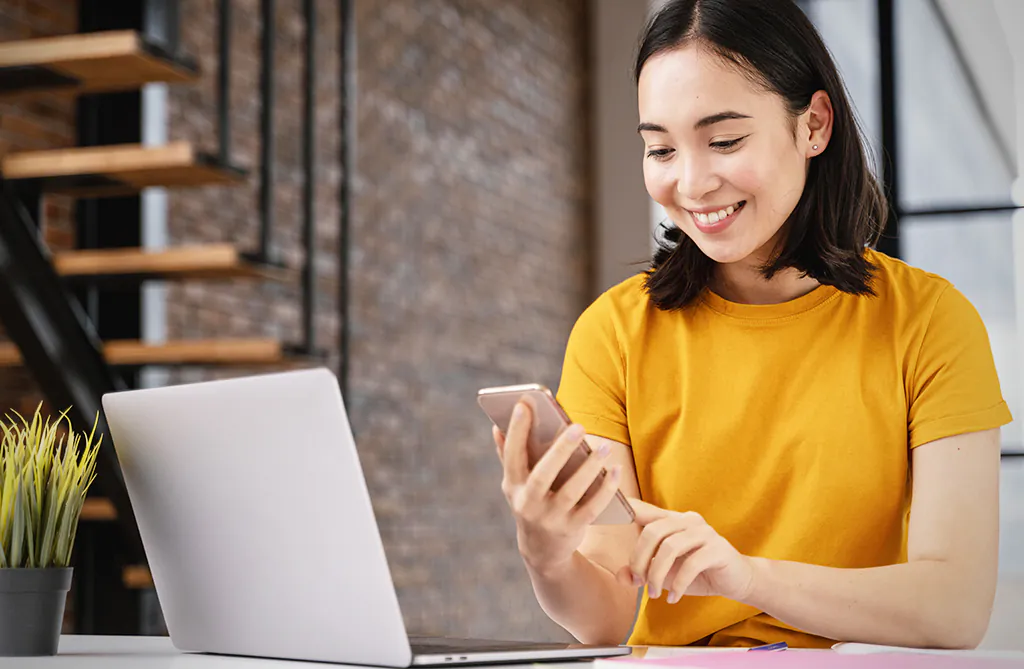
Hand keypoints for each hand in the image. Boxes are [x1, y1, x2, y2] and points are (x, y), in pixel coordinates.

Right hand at [493, 402, 622, 573]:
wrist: (541, 551)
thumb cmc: (530, 503)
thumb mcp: (515, 484)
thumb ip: (508, 455)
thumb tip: (497, 426)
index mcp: (513, 486)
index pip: (512, 456)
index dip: (516, 431)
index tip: (524, 405)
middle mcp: (529, 504)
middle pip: (544, 475)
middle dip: (560, 450)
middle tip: (578, 426)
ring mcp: (551, 519)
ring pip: (572, 492)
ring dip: (589, 469)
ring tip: (604, 447)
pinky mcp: (572, 529)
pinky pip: (592, 508)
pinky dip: (605, 489)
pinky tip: (615, 470)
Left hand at [616, 499, 755, 603]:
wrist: (738, 581)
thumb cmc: (698, 574)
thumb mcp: (665, 575)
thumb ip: (642, 574)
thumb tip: (621, 577)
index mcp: (673, 520)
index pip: (645, 511)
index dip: (627, 507)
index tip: (609, 507)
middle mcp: (688, 520)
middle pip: (653, 531)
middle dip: (640, 559)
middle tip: (639, 582)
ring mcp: (704, 532)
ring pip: (670, 547)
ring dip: (657, 574)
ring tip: (654, 594)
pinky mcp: (718, 549)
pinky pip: (691, 564)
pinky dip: (677, 584)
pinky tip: (673, 598)